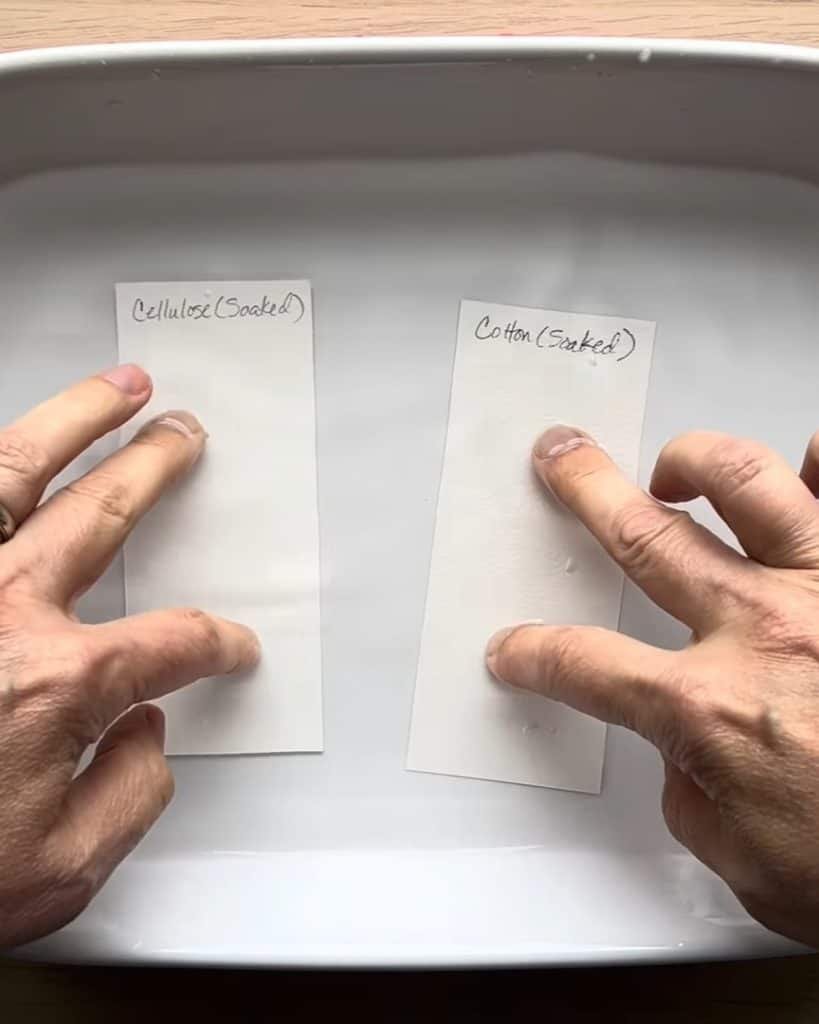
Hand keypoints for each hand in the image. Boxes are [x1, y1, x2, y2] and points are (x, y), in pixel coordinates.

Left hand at [0, 366, 257, 947]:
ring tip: (116, 390)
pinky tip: (12, 454)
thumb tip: (148, 731)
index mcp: (56, 681)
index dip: (215, 644)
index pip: (172, 641)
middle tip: (180, 437)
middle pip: (102, 515)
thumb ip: (134, 792)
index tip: (228, 647)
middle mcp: (2, 615)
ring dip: (75, 422)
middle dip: (152, 468)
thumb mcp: (65, 868)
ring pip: (15, 474)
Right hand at [486, 423, 818, 946]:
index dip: (537, 654)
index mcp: (711, 710)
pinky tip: (809, 458)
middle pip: (644, 536)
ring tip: (675, 467)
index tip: (519, 648)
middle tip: (563, 459)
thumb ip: (694, 791)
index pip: (586, 665)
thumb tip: (686, 753)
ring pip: (744, 482)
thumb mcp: (747, 862)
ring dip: (694, 461)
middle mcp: (764, 631)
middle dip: (585, 490)